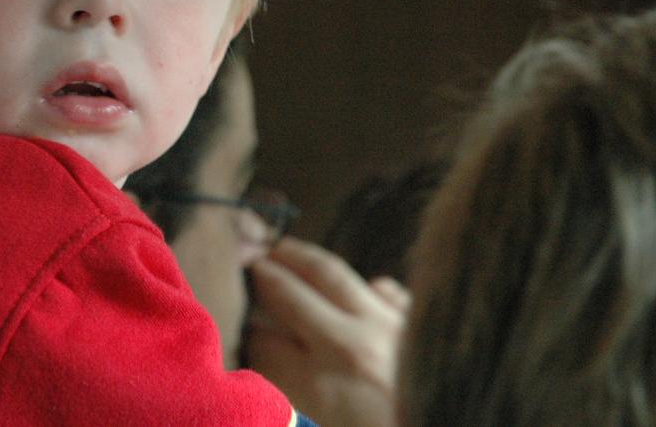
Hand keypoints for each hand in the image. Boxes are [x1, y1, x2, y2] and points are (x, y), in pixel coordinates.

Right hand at [244, 236, 407, 426]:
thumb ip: (296, 405)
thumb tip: (271, 361)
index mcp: (321, 389)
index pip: (261, 343)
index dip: (241, 331)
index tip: (230, 321)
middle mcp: (351, 347)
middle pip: (287, 292)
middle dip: (258, 277)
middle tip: (240, 263)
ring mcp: (392, 331)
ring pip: (334, 275)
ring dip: (300, 258)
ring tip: (280, 250)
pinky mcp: (426, 331)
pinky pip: (388, 292)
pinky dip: (369, 288)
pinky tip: (363, 289)